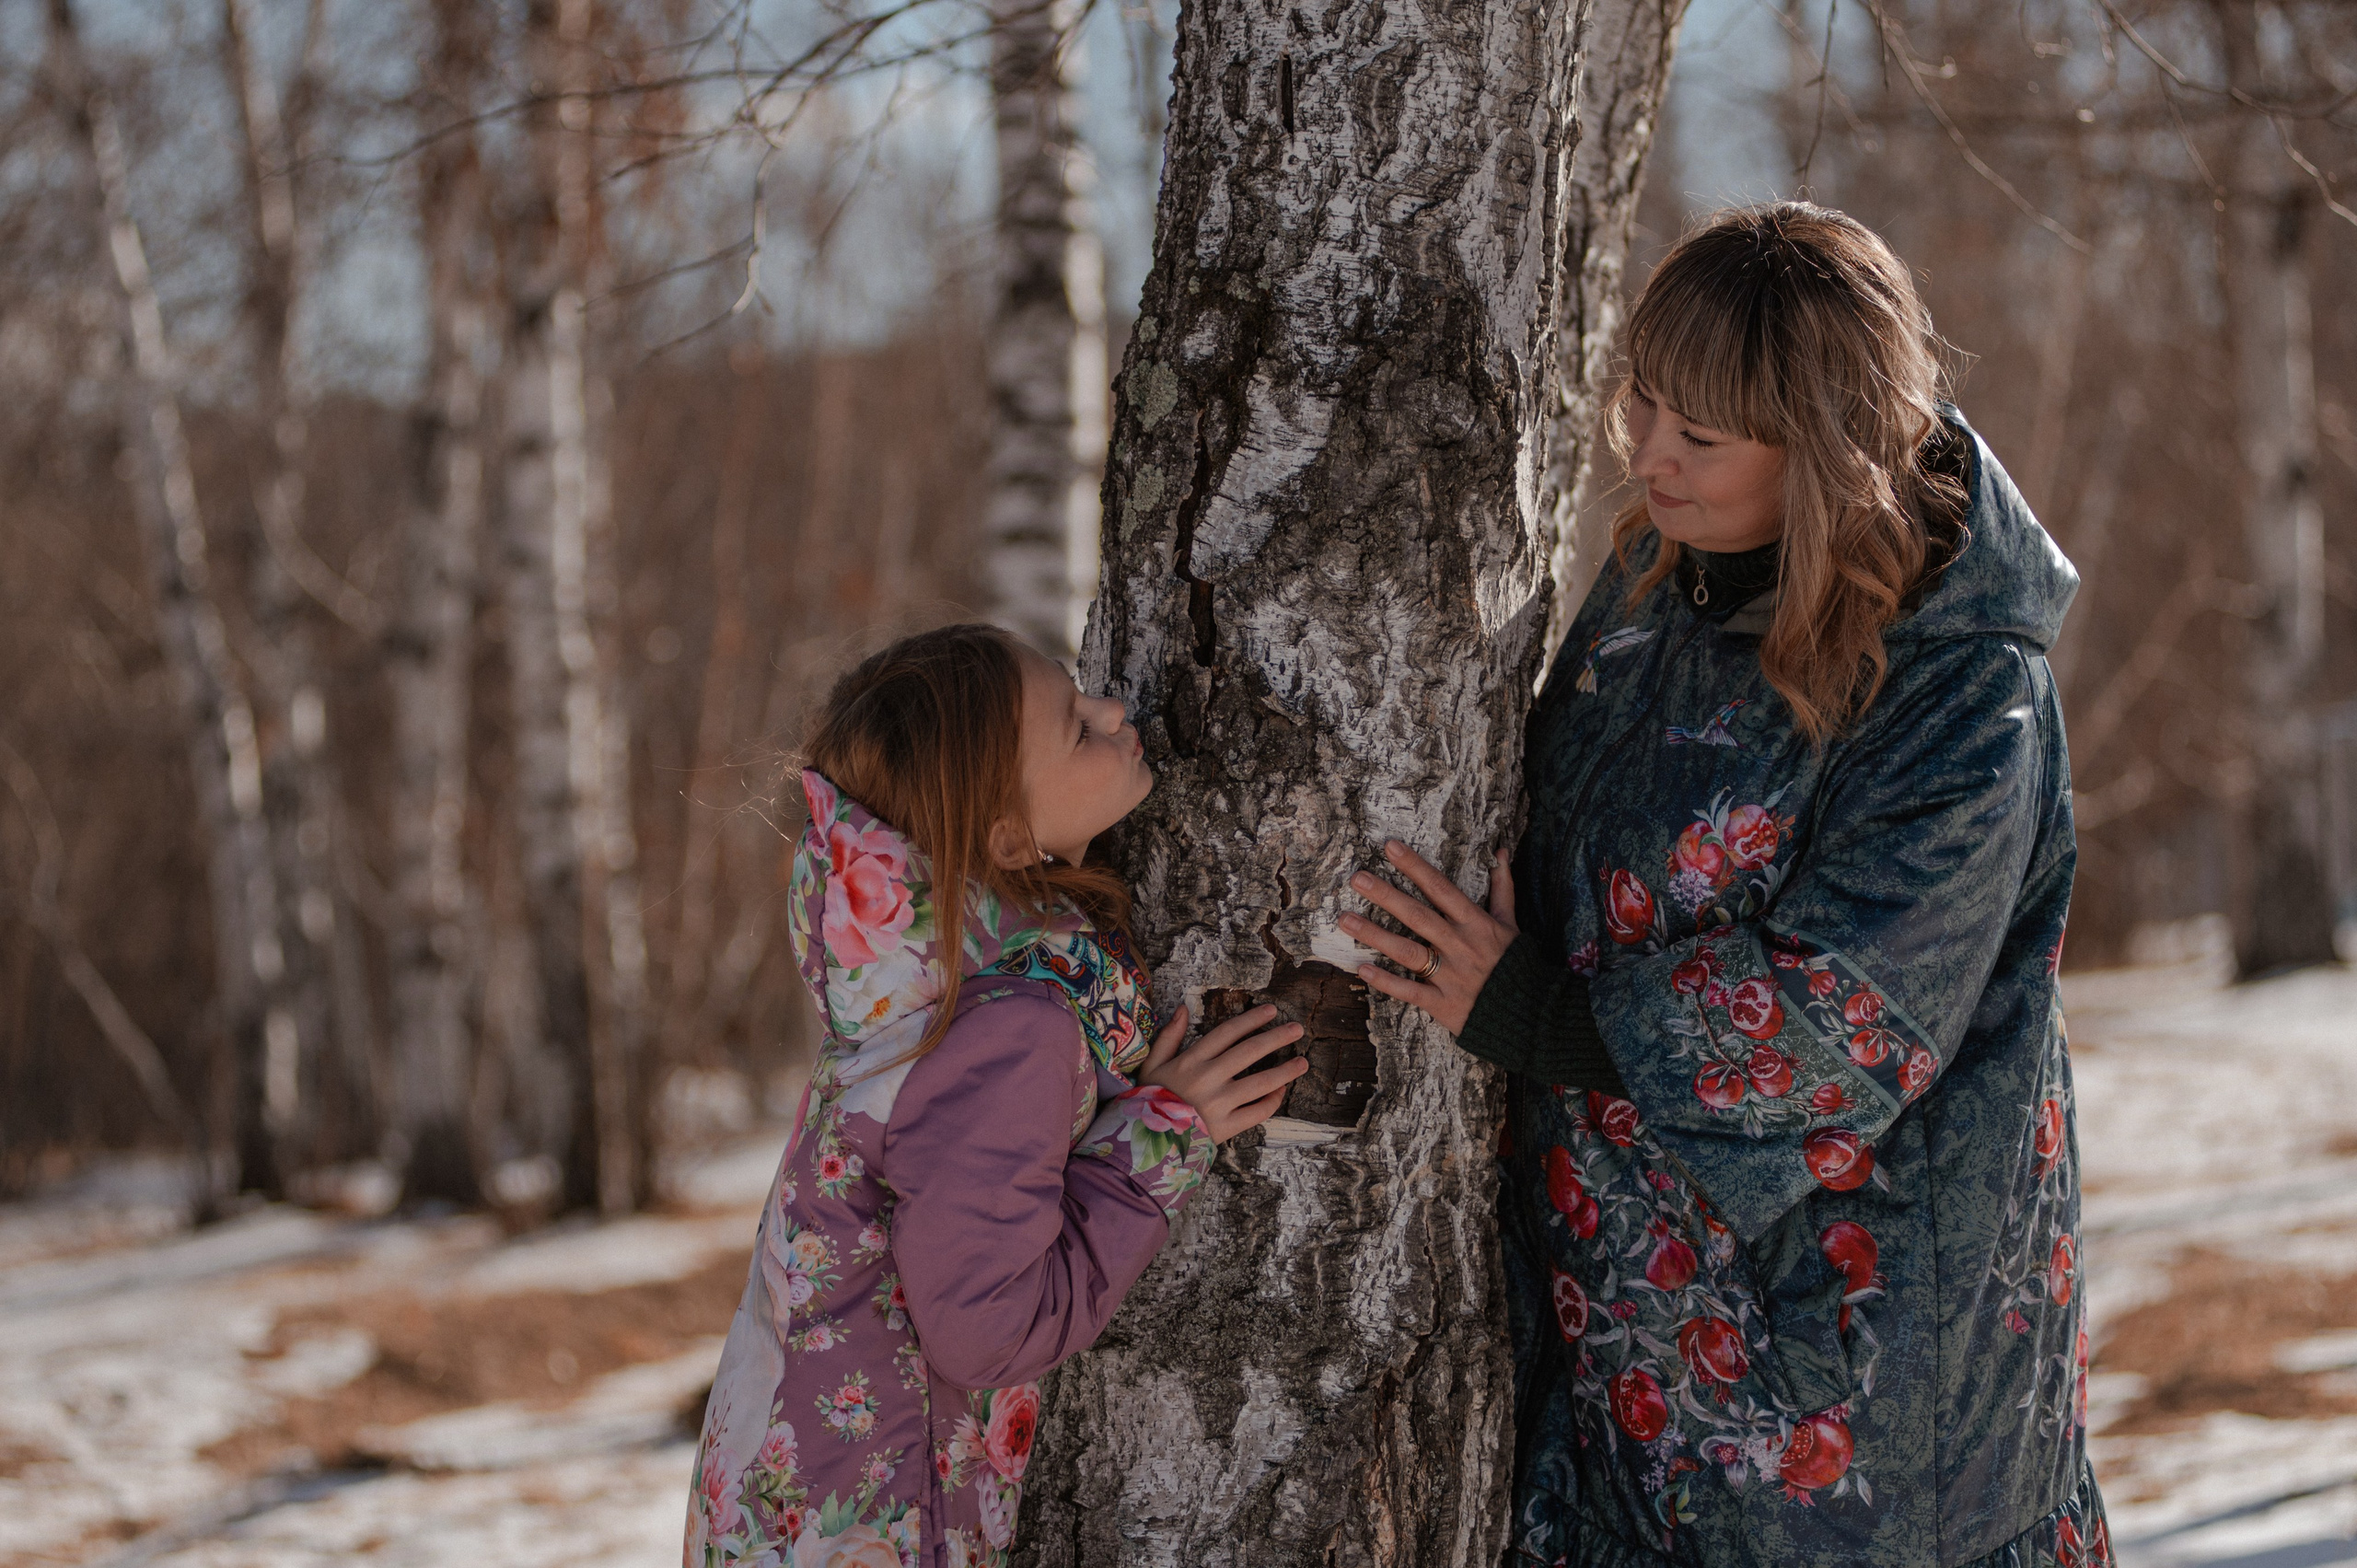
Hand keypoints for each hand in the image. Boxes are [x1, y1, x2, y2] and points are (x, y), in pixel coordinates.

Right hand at [1137, 1003, 1311, 1142]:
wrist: (1146, 1140)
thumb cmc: (1151, 1099)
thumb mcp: (1152, 1064)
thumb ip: (1168, 1036)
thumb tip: (1183, 1009)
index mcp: (1192, 1060)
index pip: (1228, 1032)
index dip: (1251, 1019)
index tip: (1271, 1011)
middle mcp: (1209, 1078)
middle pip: (1250, 1051)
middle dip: (1276, 1037)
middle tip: (1297, 1029)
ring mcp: (1220, 1103)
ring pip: (1260, 1082)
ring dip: (1285, 1070)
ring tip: (1303, 1062)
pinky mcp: (1226, 1126)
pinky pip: (1257, 1112)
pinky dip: (1272, 1101)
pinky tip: (1281, 1091)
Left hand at [1341, 841, 1517, 1034]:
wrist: (1534, 1013)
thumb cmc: (1517, 965)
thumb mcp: (1511, 924)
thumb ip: (1502, 889)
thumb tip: (1500, 852)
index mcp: (1476, 924)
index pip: (1441, 889)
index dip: (1416, 867)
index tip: (1390, 847)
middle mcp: (1460, 946)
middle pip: (1418, 916)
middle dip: (1386, 895)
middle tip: (1357, 878)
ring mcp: (1450, 976)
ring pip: (1407, 952)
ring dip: (1375, 935)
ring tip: (1345, 919)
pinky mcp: (1443, 1003)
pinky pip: (1410, 991)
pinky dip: (1386, 982)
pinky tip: (1362, 968)